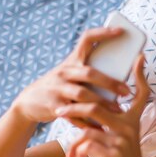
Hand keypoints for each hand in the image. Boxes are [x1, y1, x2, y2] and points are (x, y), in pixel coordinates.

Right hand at [11, 27, 131, 124]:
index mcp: (72, 60)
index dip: (103, 33)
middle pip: (90, 73)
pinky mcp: (54, 106)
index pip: (87, 39)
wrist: (28, 102)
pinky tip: (101, 126)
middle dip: (110, 82)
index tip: (121, 31)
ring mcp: (58, 88)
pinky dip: (88, 121)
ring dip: (102, 103)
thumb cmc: (59, 86)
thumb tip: (121, 74)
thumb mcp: (70, 74)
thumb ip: (89, 72)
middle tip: (127, 91)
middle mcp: (64, 72)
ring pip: (83, 95)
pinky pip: (74, 114)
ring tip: (118, 110)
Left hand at [58, 54, 150, 156]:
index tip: (140, 57)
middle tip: (59, 109)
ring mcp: (123, 142)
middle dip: (75, 105)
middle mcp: (131, 129)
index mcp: (134, 124)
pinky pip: (88, 142)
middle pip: (99, 104)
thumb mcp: (119, 147)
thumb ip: (110, 130)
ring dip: (72, 125)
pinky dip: (77, 149)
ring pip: (90, 122)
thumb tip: (90, 119)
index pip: (141, 94)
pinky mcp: (113, 156)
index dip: (141, 75)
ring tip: (62, 131)